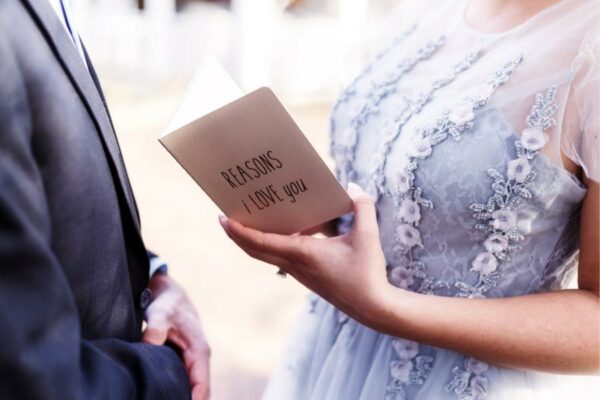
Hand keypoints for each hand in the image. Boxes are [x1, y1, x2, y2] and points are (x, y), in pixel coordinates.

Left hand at [142, 274, 209, 399]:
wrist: (169, 294)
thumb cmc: (168, 303)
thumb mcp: (161, 312)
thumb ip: (155, 329)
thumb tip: (149, 346)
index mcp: (199, 351)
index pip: (201, 386)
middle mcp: (198, 360)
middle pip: (199, 393)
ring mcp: (191, 362)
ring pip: (191, 389)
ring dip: (180, 396)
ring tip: (159, 399)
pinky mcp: (183, 362)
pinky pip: (183, 383)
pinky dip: (176, 391)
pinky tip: (159, 395)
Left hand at [219, 183, 390, 328]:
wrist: (372, 307)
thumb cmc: (367, 273)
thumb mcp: (367, 236)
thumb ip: (362, 208)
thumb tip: (354, 188)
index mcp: (302, 253)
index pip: (260, 242)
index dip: (239, 230)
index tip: (224, 218)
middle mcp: (294, 264)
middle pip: (255, 250)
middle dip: (237, 234)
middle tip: (225, 218)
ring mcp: (299, 273)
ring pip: (266, 255)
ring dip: (252, 240)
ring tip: (249, 221)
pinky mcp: (307, 277)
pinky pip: (280, 258)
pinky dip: (271, 245)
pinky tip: (285, 232)